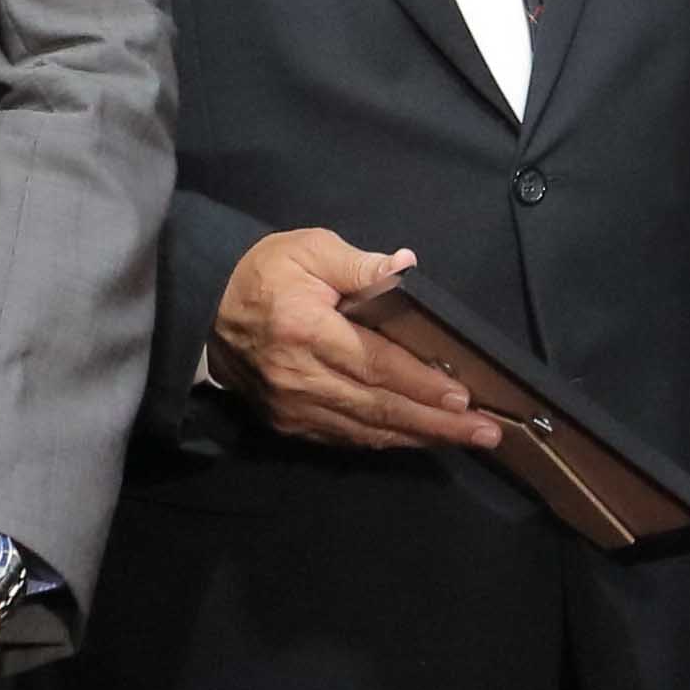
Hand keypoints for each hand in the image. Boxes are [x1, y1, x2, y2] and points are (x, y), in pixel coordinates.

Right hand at [213, 227, 503, 453]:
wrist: (202, 306)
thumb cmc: (264, 271)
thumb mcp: (309, 249)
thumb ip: (359, 263)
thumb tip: (407, 267)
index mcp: (307, 331)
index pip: (377, 365)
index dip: (422, 384)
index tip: (463, 397)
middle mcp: (300, 377)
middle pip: (379, 407)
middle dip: (437, 423)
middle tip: (487, 433)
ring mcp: (291, 407)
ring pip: (365, 430)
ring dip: (419, 437)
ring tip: (465, 440)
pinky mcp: (286, 423)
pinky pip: (344, 437)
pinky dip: (384, 439)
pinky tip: (418, 439)